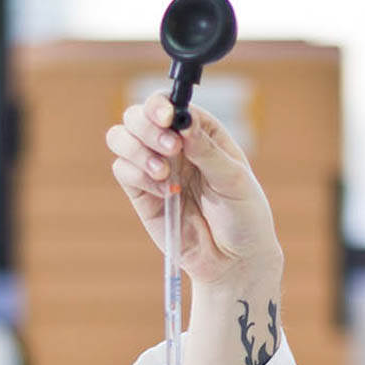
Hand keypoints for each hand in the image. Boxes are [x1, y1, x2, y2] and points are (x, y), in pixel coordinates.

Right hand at [107, 92, 281, 290]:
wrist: (234, 260)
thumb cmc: (243, 216)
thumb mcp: (234, 180)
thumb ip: (207, 151)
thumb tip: (183, 123)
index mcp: (200, 132)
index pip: (170, 103)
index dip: (161, 105)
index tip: (167, 118)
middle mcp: (173, 145)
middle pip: (137, 116)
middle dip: (146, 127)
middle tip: (170, 149)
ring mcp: (154, 168)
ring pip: (121, 139)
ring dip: (137, 150)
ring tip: (164, 173)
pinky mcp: (141, 194)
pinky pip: (123, 171)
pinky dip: (137, 176)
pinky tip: (164, 192)